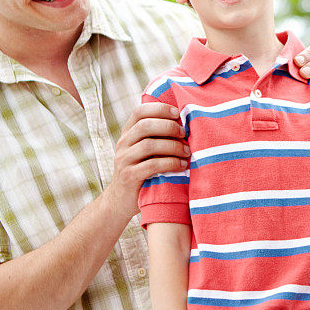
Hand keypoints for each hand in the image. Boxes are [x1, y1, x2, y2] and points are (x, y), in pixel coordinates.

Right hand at [109, 103, 189, 217]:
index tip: (178, 113)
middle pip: (145, 125)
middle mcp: (123, 143)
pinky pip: (152, 165)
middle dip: (169, 127)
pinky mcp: (129, 176)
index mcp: (128, 133)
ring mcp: (124, 160)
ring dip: (173, 146)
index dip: (160, 109)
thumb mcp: (147, 150)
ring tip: (187, 151)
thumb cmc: (143, 170)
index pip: (140, 111)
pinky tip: (182, 165)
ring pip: (149, 145)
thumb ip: (158, 136)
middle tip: (185, 133)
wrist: (121, 200)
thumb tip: (186, 121)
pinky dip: (171, 163)